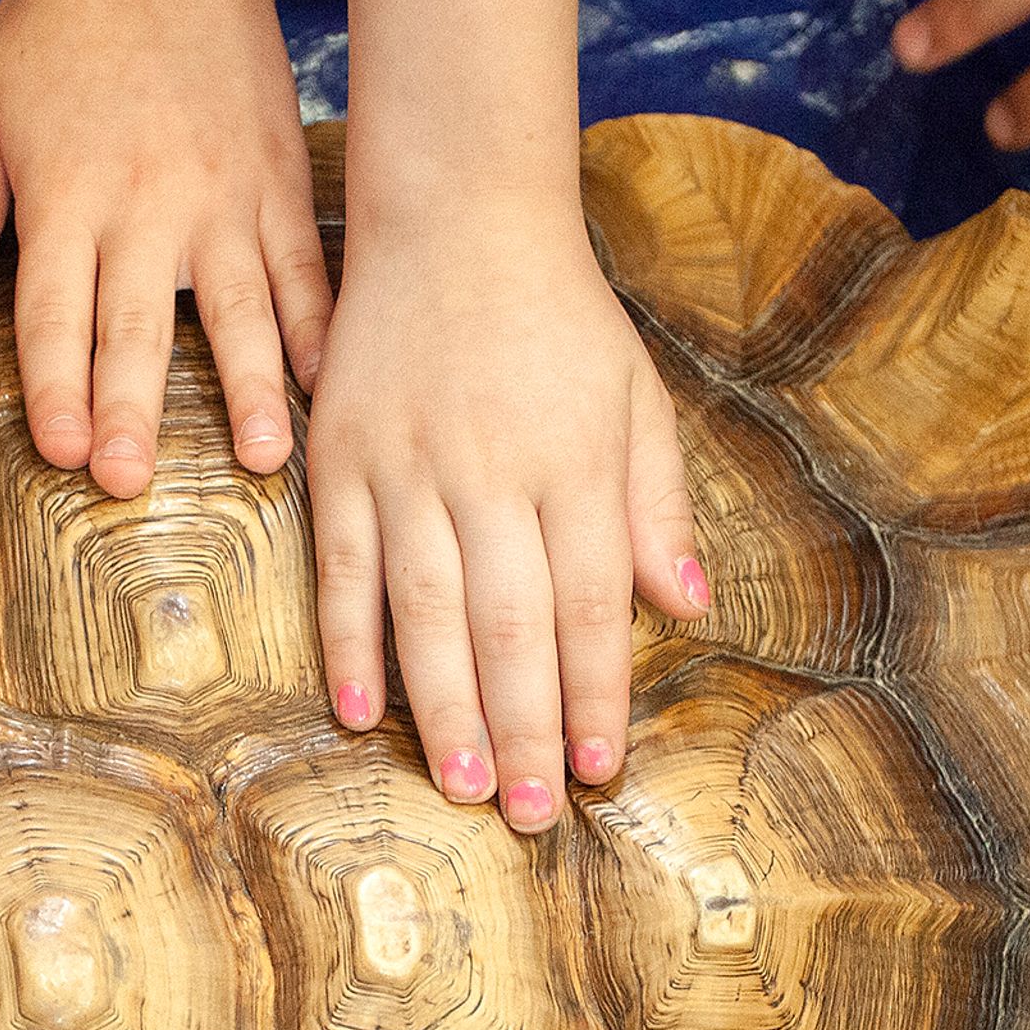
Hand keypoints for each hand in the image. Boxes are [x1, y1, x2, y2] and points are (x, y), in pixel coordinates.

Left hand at [0, 0, 330, 498]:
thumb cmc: (61, 26)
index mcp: (67, 192)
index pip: (55, 309)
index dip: (56, 384)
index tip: (62, 451)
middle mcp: (147, 203)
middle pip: (137, 324)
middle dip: (133, 409)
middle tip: (131, 480)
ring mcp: (222, 196)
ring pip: (237, 307)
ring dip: (248, 388)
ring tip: (259, 459)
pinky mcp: (276, 182)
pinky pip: (301, 266)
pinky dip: (318, 326)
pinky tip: (328, 382)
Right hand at [306, 197, 705, 827]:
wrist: (457, 215)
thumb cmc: (558, 316)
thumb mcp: (633, 395)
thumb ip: (656, 504)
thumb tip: (687, 607)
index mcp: (575, 460)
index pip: (591, 601)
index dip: (596, 692)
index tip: (601, 768)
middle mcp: (492, 470)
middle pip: (511, 623)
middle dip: (527, 725)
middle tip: (534, 814)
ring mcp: (408, 466)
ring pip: (427, 611)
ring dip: (445, 708)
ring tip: (466, 785)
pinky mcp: (342, 458)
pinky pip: (342, 567)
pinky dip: (348, 643)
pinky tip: (360, 712)